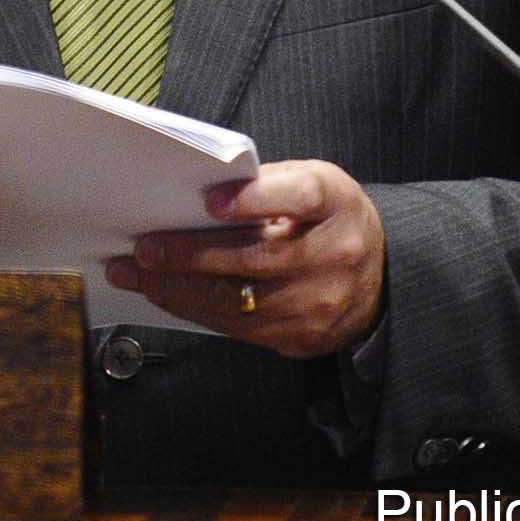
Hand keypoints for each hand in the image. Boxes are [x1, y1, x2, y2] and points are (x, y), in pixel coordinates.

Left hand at [106, 158, 384, 357]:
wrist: (380, 277)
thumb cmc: (330, 219)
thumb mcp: (313, 183)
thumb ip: (267, 184)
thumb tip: (199, 194)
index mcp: (335, 204)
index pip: (298, 197)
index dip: (254, 199)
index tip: (211, 201)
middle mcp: (333, 255)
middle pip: (256, 258)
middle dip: (190, 255)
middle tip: (145, 249)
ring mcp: (320, 303)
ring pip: (239, 301)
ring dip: (179, 290)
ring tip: (139, 275)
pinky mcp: (303, 337)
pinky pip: (240, 329)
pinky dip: (196, 311)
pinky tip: (167, 295)